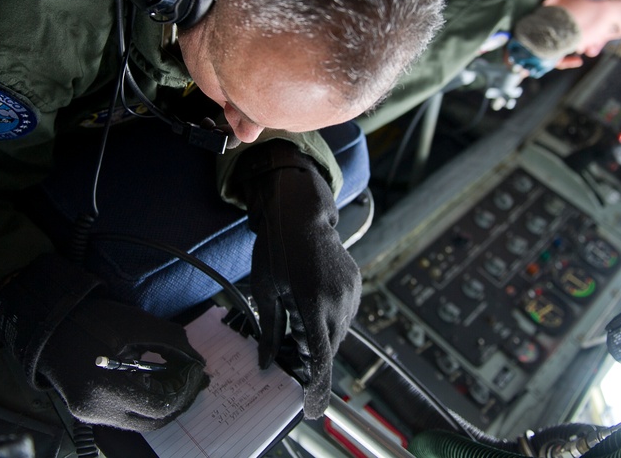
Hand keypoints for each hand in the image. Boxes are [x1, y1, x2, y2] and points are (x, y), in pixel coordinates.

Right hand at [0, 254, 208, 431]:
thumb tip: (197, 361)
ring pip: (142, 421)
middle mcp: (97, 411)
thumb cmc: (90, 321)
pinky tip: (156, 381)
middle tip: (192, 375)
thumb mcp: (135, 324)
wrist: (49, 325)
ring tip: (177, 376)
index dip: (185, 389)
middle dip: (178, 398)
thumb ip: (171, 341)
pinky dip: (146, 401)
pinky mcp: (89, 411)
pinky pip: (127, 415)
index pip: (161, 405)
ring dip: (164, 401)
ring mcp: (91, 415)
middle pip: (154, 420)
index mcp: (106, 389)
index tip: (196, 369)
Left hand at [235, 140, 361, 418]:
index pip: (319, 356)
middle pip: (329, 347)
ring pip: (339, 332)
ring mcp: (350, 291)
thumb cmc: (275, 250)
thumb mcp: (264, 289)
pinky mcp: (356, 284)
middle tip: (291, 351)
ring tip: (298, 319)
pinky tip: (311, 304)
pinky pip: (345, 314)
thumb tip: (265, 363)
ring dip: (321, 337)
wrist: (301, 214)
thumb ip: (268, 329)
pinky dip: (330, 320)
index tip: (312, 407)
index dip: (317, 386)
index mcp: (312, 302)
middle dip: (312, 356)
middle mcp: (337, 300)